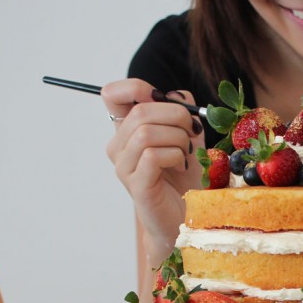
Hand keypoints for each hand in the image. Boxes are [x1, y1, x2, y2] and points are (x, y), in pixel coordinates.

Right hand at [101, 79, 204, 263]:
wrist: (189, 214)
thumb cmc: (185, 175)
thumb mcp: (187, 134)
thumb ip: (180, 110)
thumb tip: (177, 95)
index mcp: (126, 131)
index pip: (111, 94)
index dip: (137, 88)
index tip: (164, 100)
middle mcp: (118, 147)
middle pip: (139, 111)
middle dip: (175, 115)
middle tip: (190, 132)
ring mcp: (124, 167)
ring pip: (145, 132)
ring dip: (177, 137)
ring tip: (186, 152)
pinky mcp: (137, 185)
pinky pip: (153, 156)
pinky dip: (175, 155)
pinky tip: (181, 164)